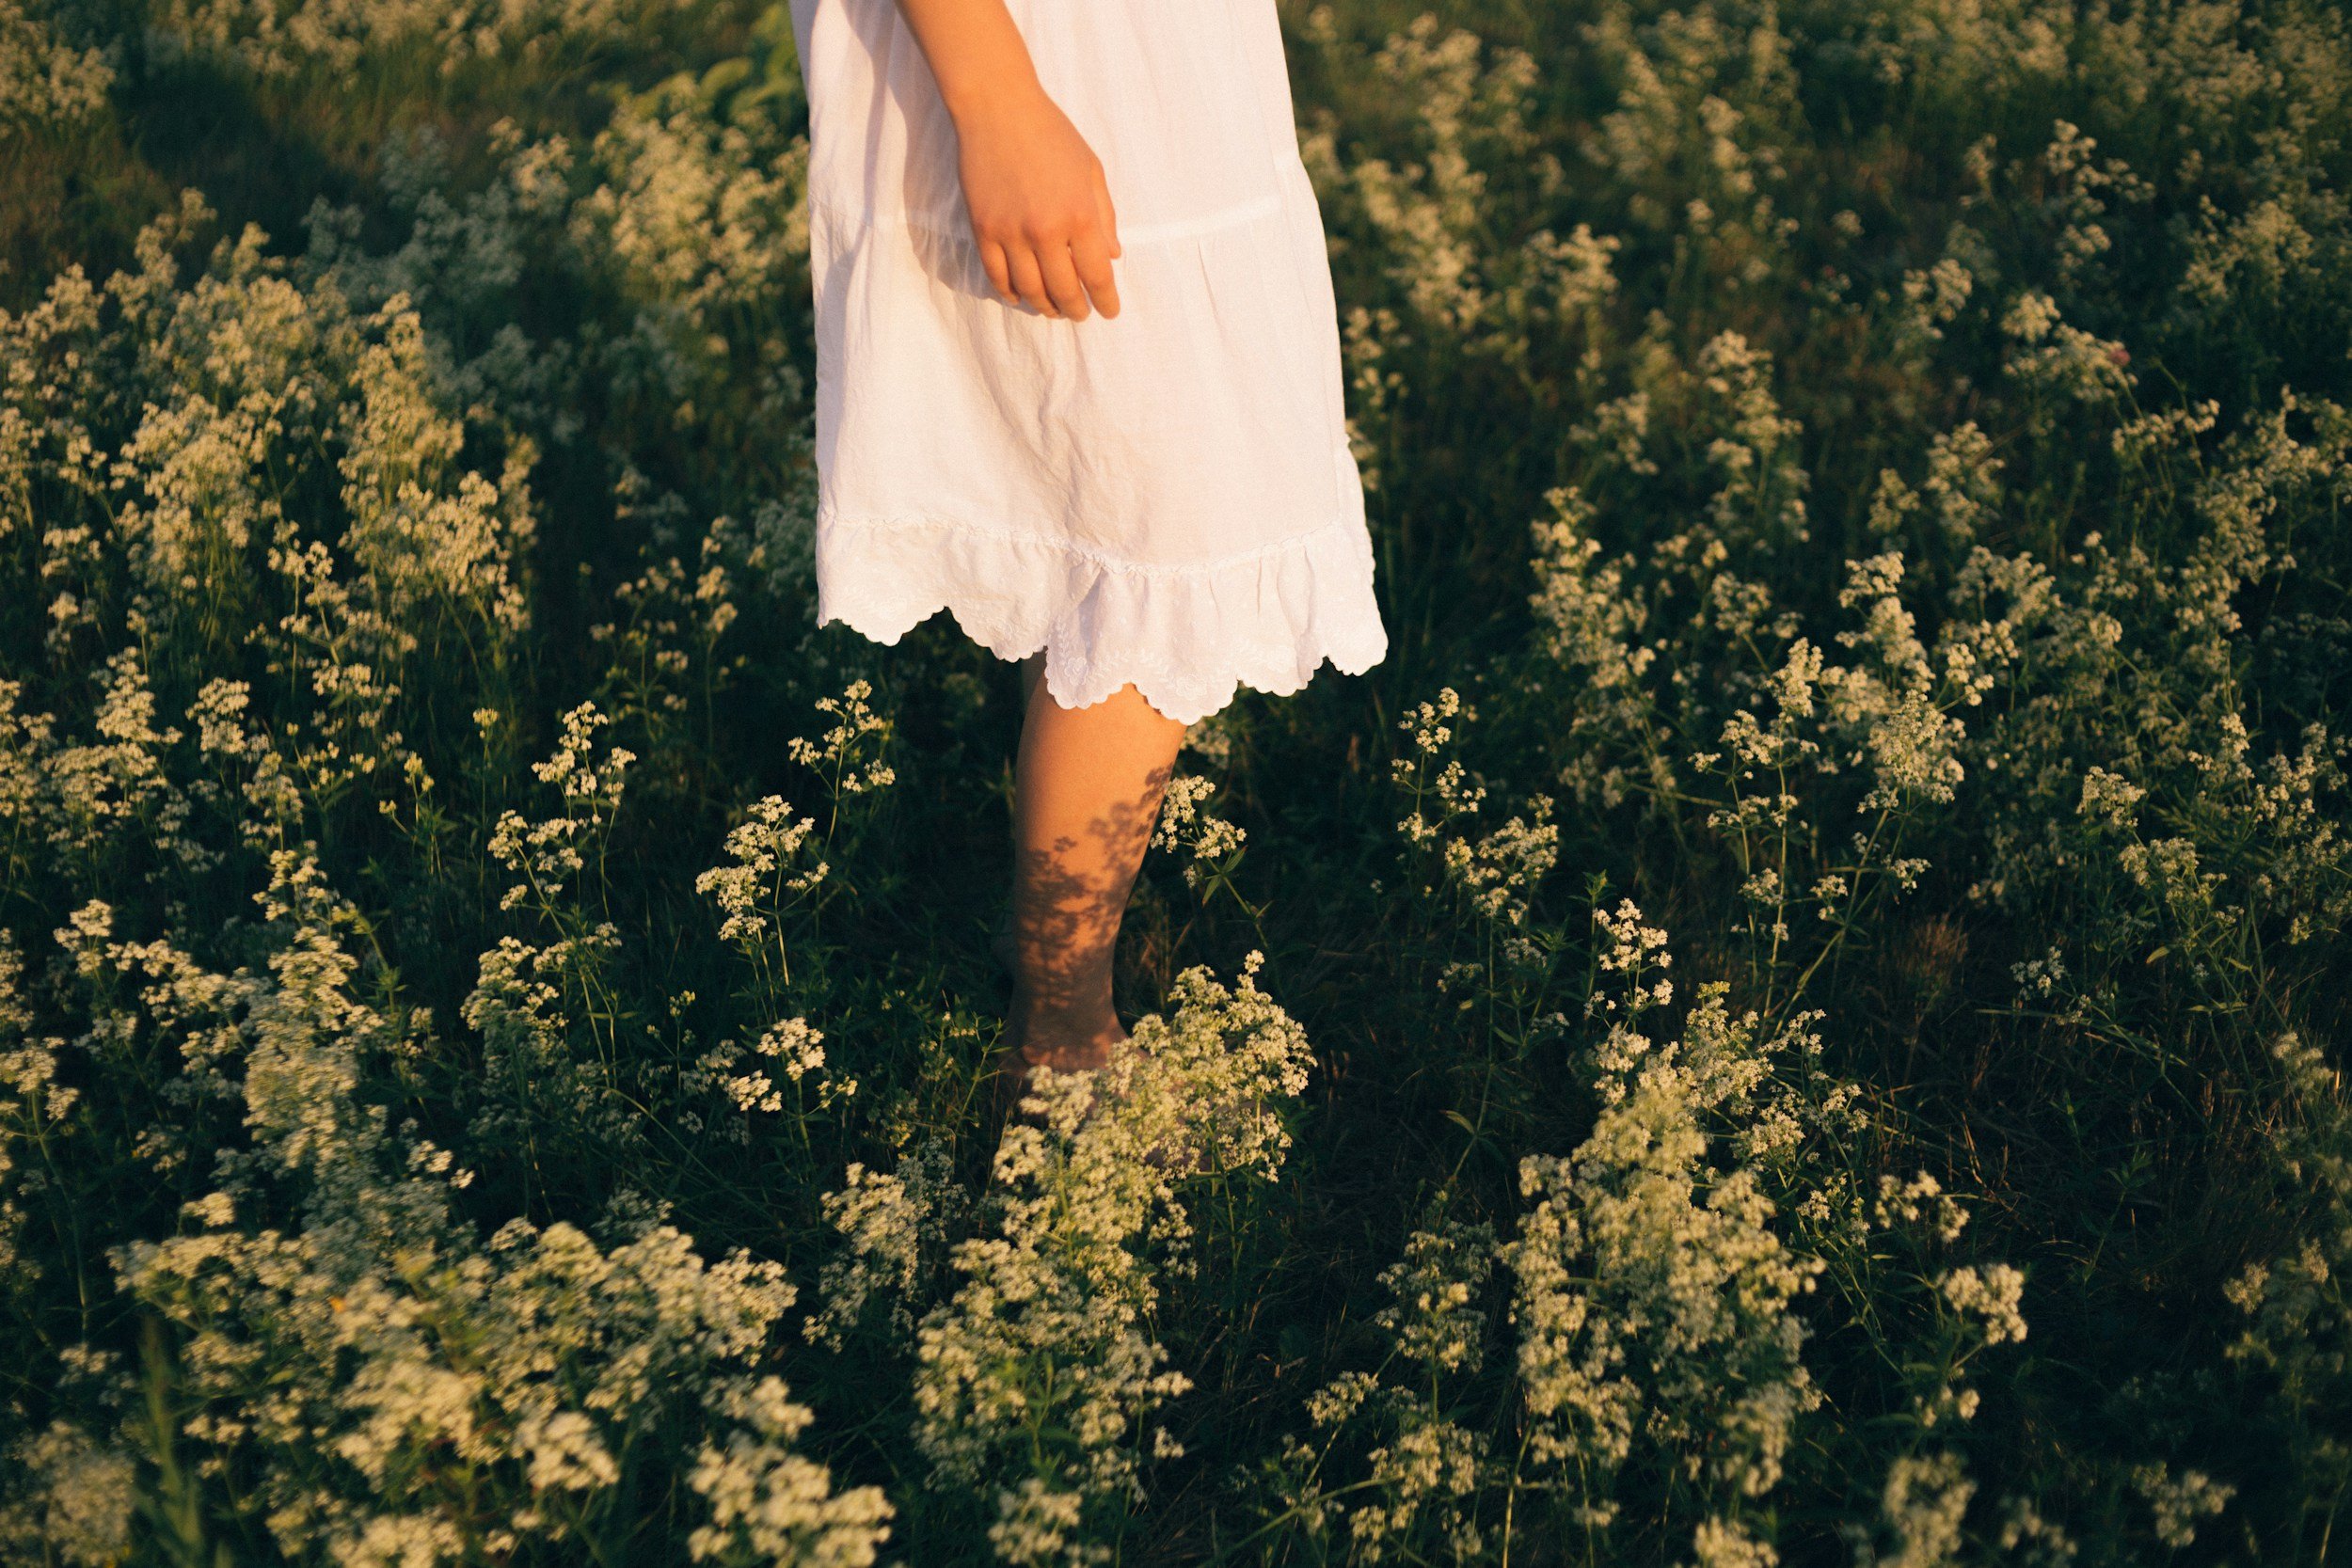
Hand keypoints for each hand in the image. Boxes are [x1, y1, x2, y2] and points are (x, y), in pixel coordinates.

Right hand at [952, 85, 1121, 319]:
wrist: (998, 109)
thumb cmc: (1051, 134)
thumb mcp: (1091, 170)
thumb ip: (1104, 216)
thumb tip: (1112, 256)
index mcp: (1080, 215)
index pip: (1097, 275)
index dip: (1105, 300)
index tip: (1109, 311)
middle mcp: (1046, 231)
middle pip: (1063, 290)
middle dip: (1075, 309)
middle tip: (1080, 314)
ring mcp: (1011, 233)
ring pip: (1029, 290)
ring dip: (1044, 307)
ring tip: (1054, 309)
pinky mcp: (983, 230)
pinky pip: (997, 276)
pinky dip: (1010, 292)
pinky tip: (1021, 295)